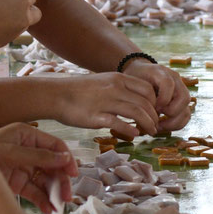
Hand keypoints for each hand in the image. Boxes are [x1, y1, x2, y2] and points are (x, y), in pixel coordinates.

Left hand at [0, 123, 75, 213]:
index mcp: (26, 135)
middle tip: (66, 195)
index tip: (73, 173)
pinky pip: (35, 192)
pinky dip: (42, 200)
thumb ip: (38, 155)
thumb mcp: (10, 152)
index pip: (54, 145)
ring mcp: (23, 168)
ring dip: (53, 192)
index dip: (66, 159)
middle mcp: (27, 150)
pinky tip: (48, 208)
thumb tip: (64, 158)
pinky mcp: (17, 184)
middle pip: (53, 165)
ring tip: (58, 205)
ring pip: (46, 180)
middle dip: (61, 180)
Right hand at [40, 72, 162, 138]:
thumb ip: (121, 90)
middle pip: (145, 102)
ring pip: (137, 113)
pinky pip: (119, 123)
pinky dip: (130, 130)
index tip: (156, 112)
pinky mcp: (96, 117)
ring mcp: (105, 102)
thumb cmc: (79, 91)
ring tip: (150, 132)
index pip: (148, 89)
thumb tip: (137, 102)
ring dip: (147, 124)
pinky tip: (134, 134)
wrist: (55, 95)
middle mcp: (114, 88)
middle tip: (156, 126)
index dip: (156, 103)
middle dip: (154, 116)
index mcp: (118, 79)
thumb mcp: (104, 82)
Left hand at [125, 60, 193, 131]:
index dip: (162, 99)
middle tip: (156, 118)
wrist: (139, 73)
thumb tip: (146, 118)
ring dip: (173, 122)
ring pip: (186, 110)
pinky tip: (161, 126)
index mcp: (162, 72)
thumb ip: (139, 94)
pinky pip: (185, 116)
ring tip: (158, 127)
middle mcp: (176, 81)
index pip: (169, 84)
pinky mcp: (181, 103)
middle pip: (184, 98)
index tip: (152, 107)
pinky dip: (175, 125)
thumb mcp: (132, 82)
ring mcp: (180, 92)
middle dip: (171, 112)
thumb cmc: (134, 78)